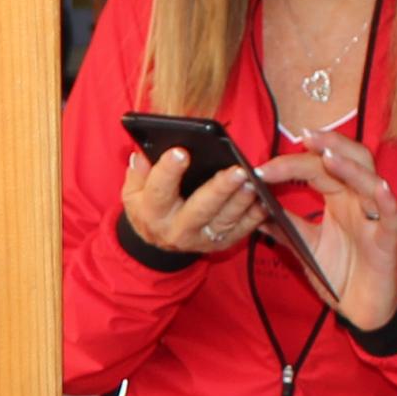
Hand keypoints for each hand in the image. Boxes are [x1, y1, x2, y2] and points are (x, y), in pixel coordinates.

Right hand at [118, 142, 270, 261]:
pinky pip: (241, 230)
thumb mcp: (133, 192)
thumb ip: (138, 172)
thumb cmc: (149, 207)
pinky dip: (254, 216)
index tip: (181, 152)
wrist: (158, 241)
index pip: (158, 191)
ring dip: (241, 201)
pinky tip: (263, 200)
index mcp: (152, 213)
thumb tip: (142, 153)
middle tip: (236, 170)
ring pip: (224, 220)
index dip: (168, 171)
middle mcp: (176, 230)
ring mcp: (201, 239)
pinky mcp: (220, 244)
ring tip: (253, 181)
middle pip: (199, 209)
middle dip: (219, 189)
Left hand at [268, 127, 396, 332]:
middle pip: (347, 161)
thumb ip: (284, 227)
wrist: (361, 310)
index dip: (291, 164)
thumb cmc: (340, 274)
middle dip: (326, 147)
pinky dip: (386, 199)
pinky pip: (392, 214)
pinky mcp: (390, 239)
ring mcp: (376, 217)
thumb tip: (255, 209)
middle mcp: (359, 201)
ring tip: (328, 155)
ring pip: (369, 180)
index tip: (262, 167)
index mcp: (339, 199)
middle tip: (301, 138)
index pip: (317, 169)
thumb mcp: (306, 247)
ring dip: (349, 166)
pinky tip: (378, 188)